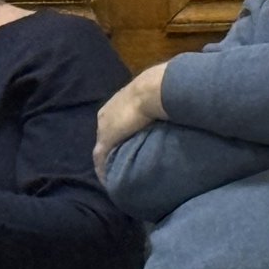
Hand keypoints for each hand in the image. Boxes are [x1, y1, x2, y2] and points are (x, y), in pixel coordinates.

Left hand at [95, 63, 167, 178]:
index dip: (116, 134)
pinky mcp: (107, 140)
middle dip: (110, 148)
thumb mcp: (152, 96)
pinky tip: (107, 180)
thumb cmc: (156, 89)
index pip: (111, 122)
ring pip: (101, 147)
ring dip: (107, 159)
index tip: (123, 145)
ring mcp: (104, 128)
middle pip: (103, 135)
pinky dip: (102, 169)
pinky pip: (100, 158)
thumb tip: (167, 107)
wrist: (152, 90)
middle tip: (118, 162)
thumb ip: (153, 104)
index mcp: (115, 104)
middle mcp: (105, 116)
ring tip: (114, 172)